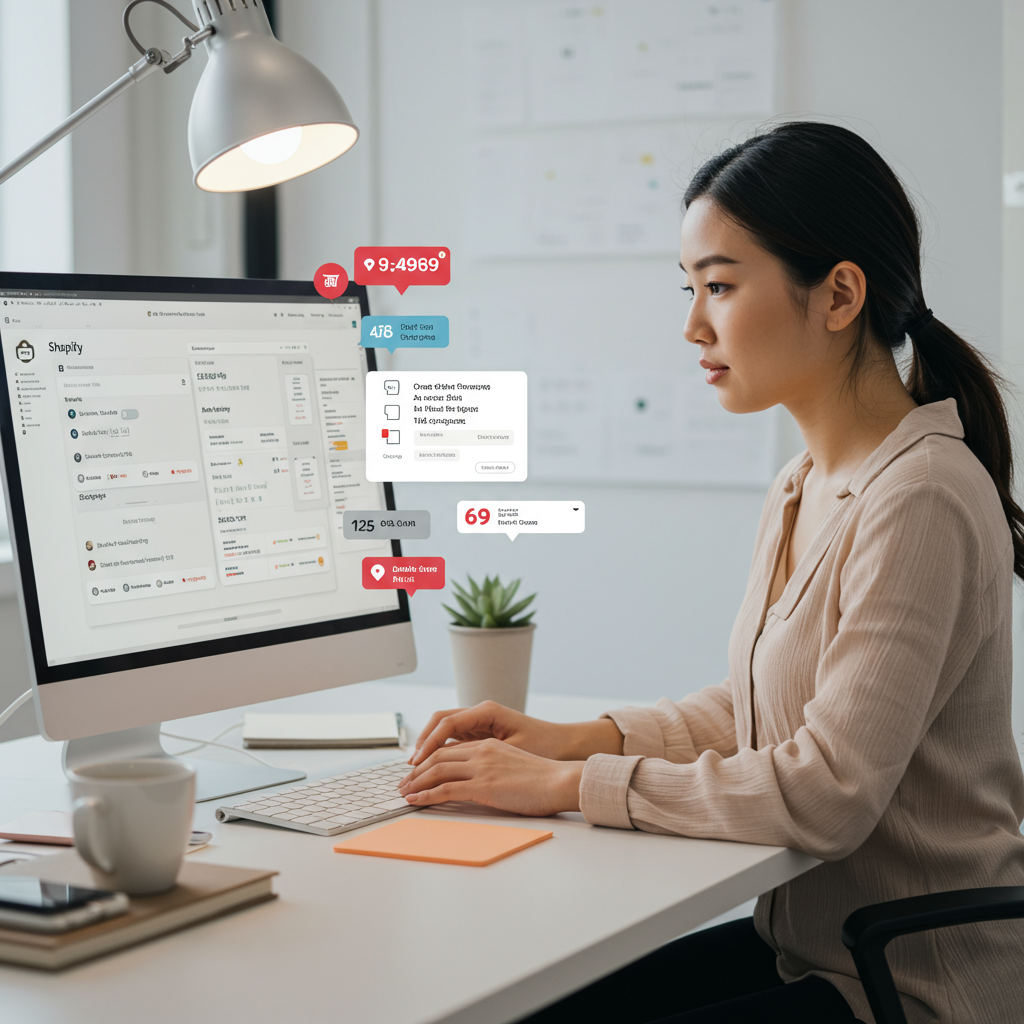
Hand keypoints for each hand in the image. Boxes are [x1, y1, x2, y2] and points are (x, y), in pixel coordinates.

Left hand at [399, 738, 583, 816]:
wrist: (560, 781)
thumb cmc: (543, 779)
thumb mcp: (513, 764)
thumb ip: (493, 767)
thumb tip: (477, 782)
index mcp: (488, 745)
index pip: (449, 749)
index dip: (428, 760)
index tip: (417, 771)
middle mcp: (481, 751)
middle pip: (437, 757)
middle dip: (416, 771)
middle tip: (403, 783)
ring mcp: (481, 767)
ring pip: (437, 771)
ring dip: (416, 783)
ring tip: (404, 793)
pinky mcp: (483, 786)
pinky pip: (445, 789)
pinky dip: (426, 795)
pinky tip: (416, 801)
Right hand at [408, 701, 564, 765]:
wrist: (565, 746)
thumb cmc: (545, 747)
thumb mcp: (514, 751)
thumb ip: (484, 756)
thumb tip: (455, 768)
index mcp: (487, 712)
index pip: (447, 723)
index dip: (428, 743)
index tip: (417, 762)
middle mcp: (481, 713)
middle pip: (440, 722)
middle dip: (422, 744)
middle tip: (410, 768)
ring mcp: (480, 722)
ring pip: (444, 730)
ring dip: (429, 748)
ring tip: (415, 770)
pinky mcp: (482, 734)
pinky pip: (454, 739)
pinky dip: (441, 751)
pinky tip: (433, 768)